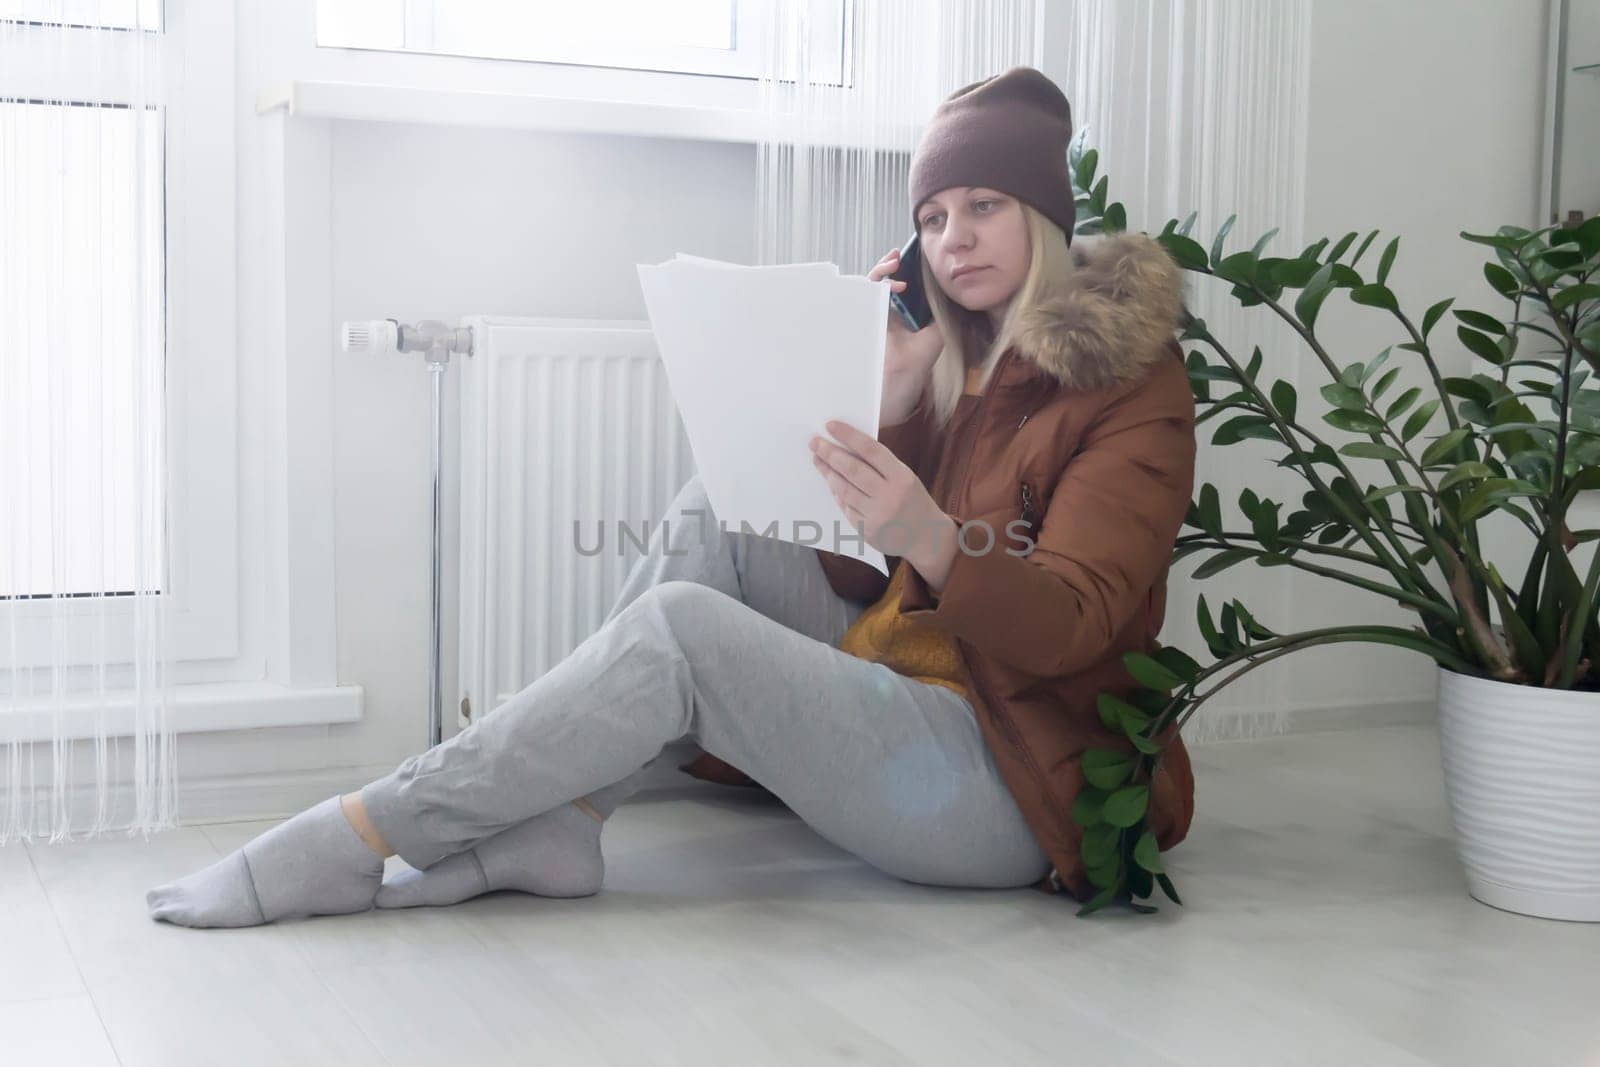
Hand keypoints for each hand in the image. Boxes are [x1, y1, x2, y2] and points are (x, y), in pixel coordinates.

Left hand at [809, 419, 955, 576]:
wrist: (927, 537)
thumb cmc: (913, 500)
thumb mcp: (905, 478)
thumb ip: (881, 465)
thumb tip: (847, 448)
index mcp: (902, 477)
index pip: (871, 450)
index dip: (849, 436)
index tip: (830, 426)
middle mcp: (890, 496)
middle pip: (853, 470)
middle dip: (830, 453)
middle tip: (815, 443)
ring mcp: (878, 515)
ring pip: (844, 489)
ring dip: (828, 473)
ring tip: (818, 460)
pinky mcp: (867, 531)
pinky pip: (846, 508)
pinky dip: (837, 494)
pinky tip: (832, 484)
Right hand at [867, 248, 943, 424]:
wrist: (901, 379)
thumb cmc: (916, 364)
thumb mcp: (936, 334)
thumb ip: (940, 316)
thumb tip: (950, 296)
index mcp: (898, 318)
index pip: (896, 288)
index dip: (902, 272)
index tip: (911, 261)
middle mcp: (882, 315)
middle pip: (881, 281)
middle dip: (888, 265)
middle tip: (899, 255)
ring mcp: (871, 315)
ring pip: (870, 284)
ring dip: (880, 269)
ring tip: (894, 261)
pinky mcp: (863, 317)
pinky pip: (863, 293)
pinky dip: (875, 282)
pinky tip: (893, 283)